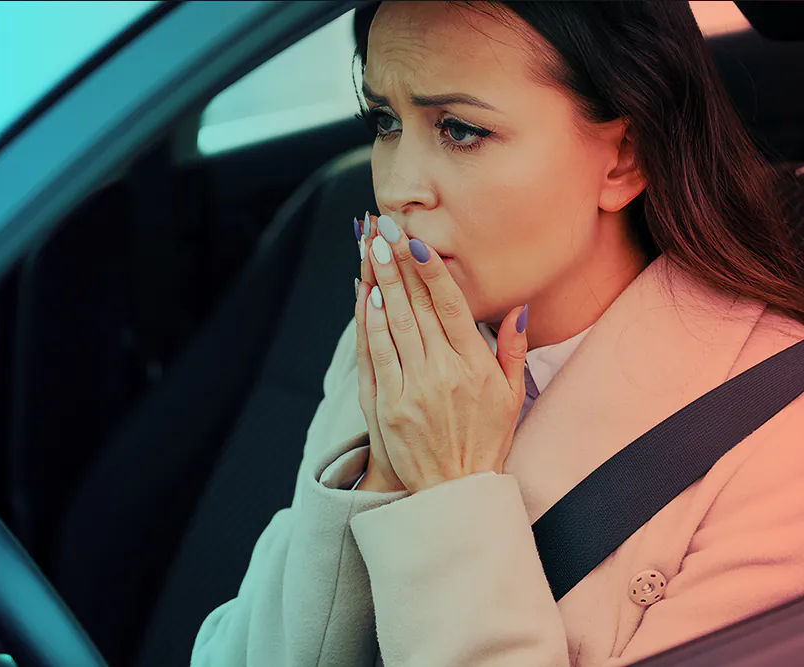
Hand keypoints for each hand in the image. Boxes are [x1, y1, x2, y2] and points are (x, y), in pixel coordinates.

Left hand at [360, 215, 529, 493]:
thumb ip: (510, 349)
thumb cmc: (485, 441)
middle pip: (417, 307)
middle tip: (384, 229)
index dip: (431, 271)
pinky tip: (365, 296)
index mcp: (474, 367)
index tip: (416, 241)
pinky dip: (368, 323)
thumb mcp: (511, 397)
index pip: (451, 307)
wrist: (455, 493)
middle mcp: (443, 373)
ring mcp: (413, 389)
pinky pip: (376, 355)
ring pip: (393, 324)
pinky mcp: (388, 405)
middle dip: (398, 264)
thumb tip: (515, 308)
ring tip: (369, 249)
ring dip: (379, 283)